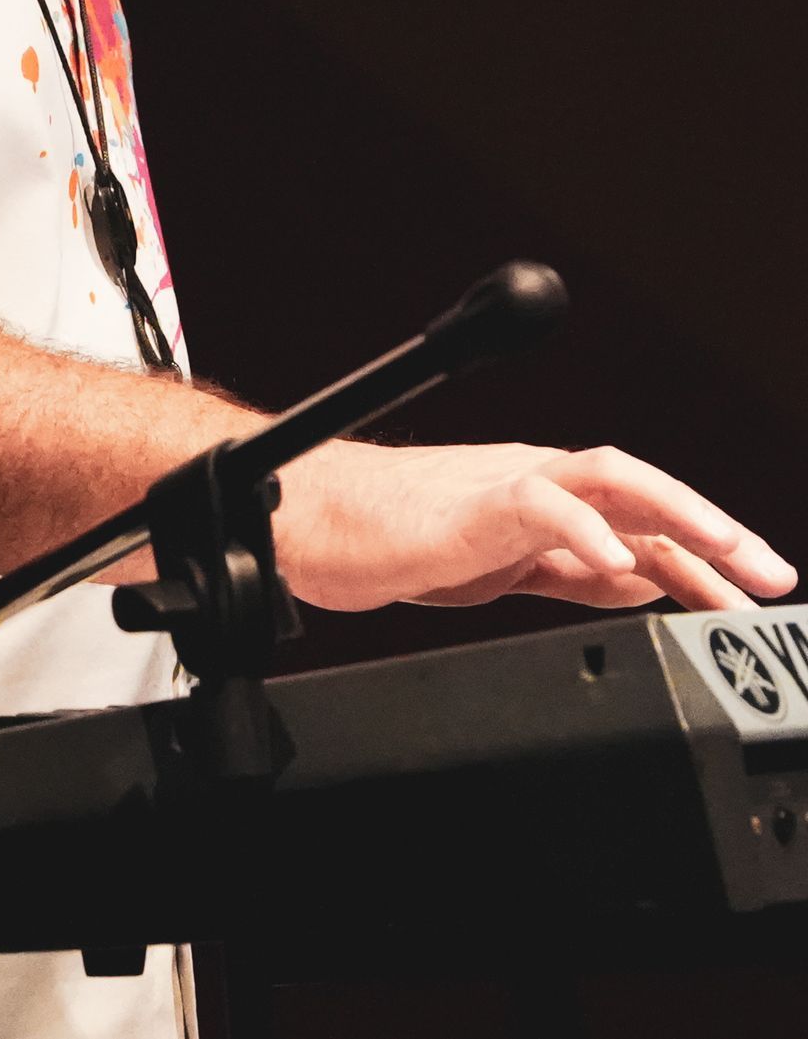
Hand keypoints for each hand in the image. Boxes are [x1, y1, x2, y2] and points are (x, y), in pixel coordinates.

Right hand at [280, 437, 796, 614]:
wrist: (311, 518)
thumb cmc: (390, 535)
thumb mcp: (503, 565)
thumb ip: (572, 569)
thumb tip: (645, 579)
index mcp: (548, 496)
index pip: (646, 519)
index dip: (708, 554)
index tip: (757, 595)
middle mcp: (538, 479)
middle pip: (645, 490)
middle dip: (715, 531)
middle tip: (771, 577)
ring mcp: (506, 484)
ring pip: (609, 478)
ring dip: (675, 512)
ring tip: (725, 552)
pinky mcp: (469, 505)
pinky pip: (538, 506)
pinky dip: (585, 533)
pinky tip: (620, 567)